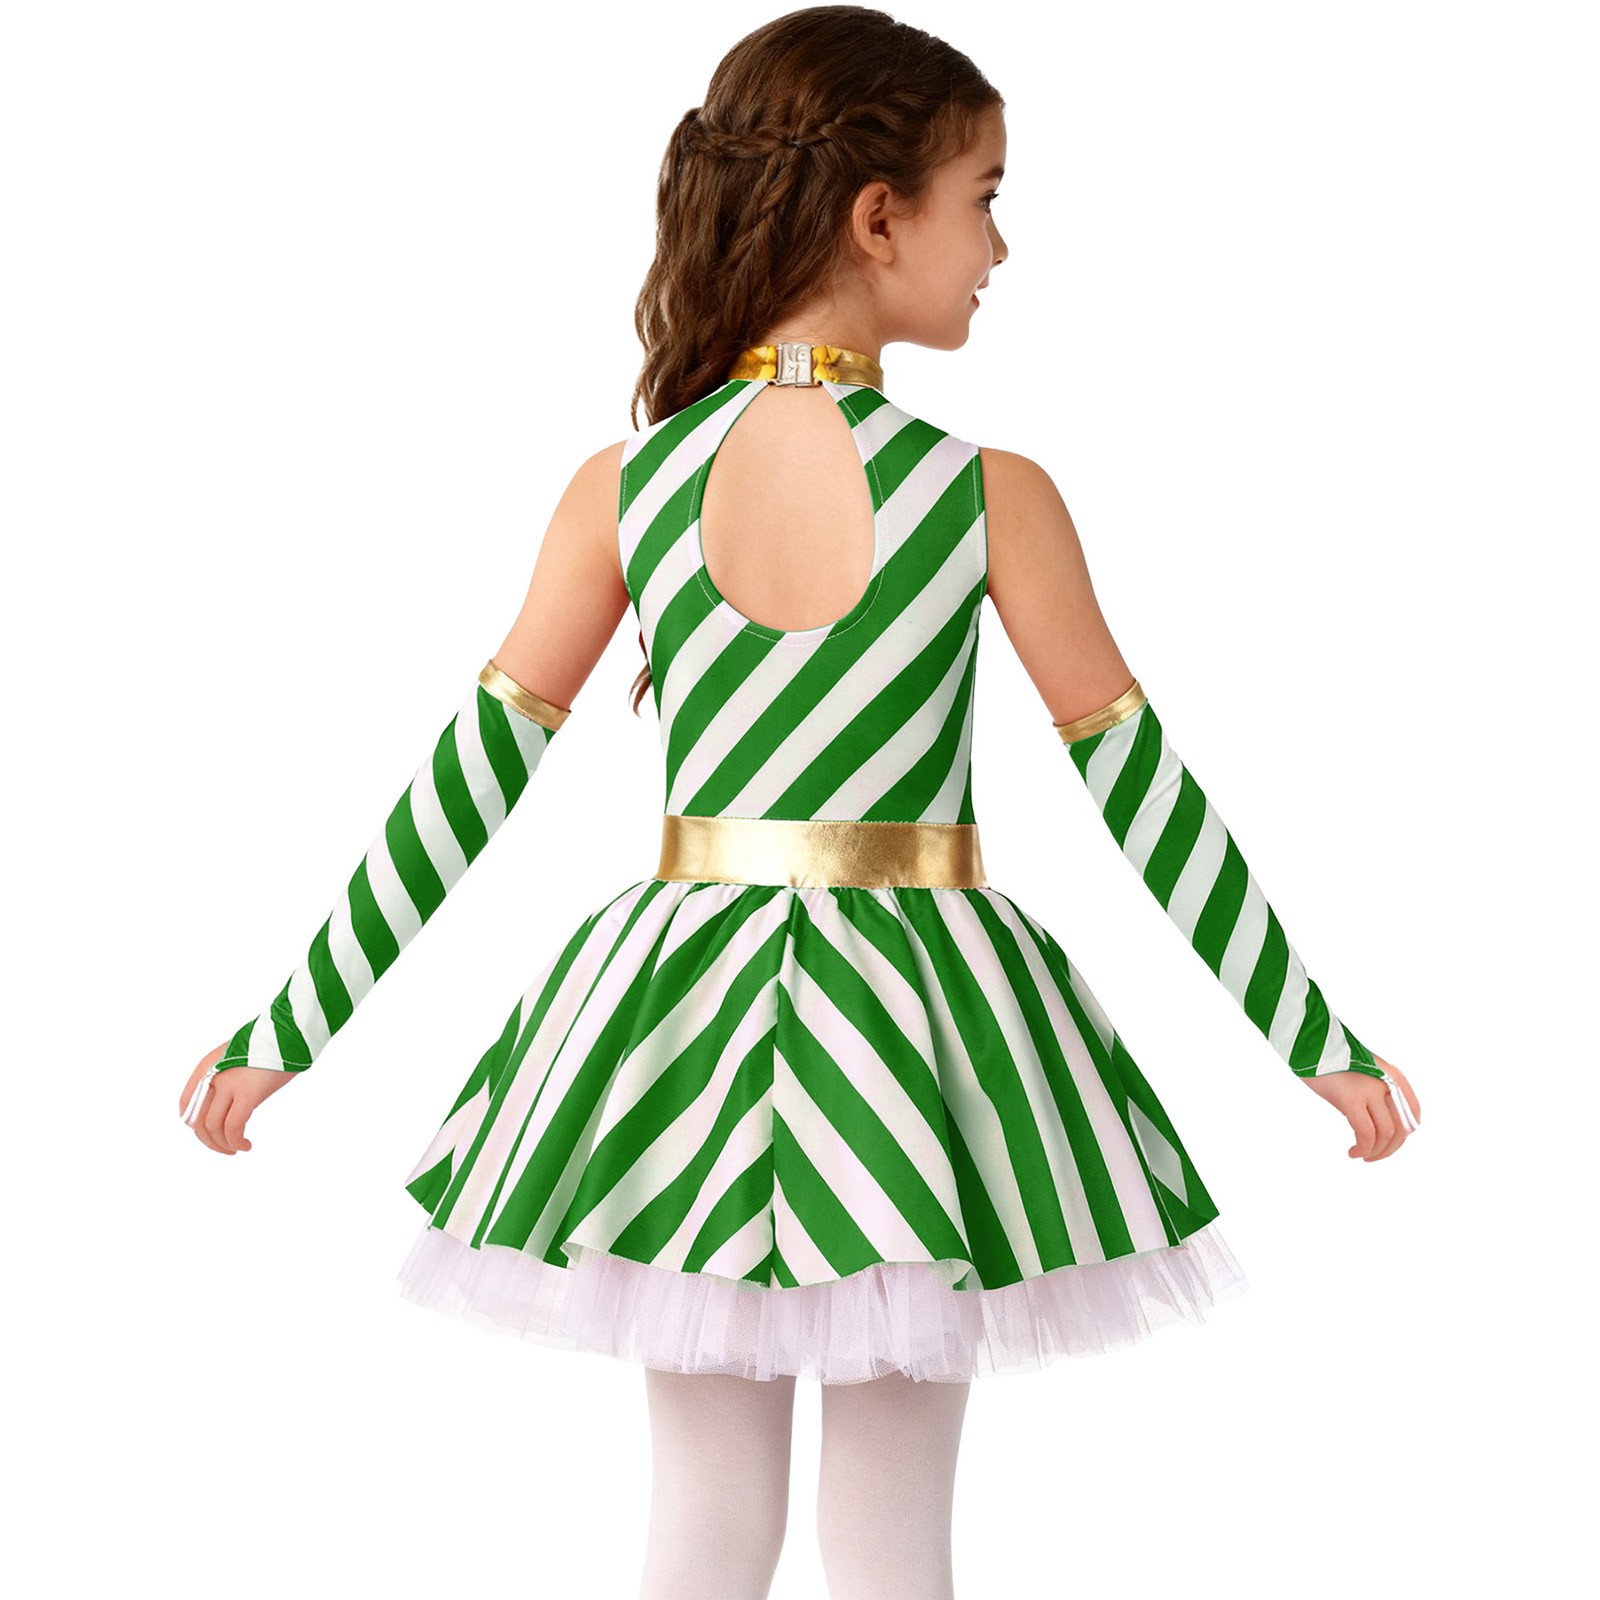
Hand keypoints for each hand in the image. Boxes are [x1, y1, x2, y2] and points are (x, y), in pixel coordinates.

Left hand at [178, 1043, 297, 1154]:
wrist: (292, 1030)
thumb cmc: (271, 1044)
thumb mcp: (237, 1058)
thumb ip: (226, 1077)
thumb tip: (227, 1103)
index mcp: (206, 1066)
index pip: (186, 1105)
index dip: (195, 1125)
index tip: (211, 1133)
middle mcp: (212, 1076)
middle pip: (197, 1120)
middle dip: (209, 1141)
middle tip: (225, 1148)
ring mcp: (229, 1084)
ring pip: (213, 1127)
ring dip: (223, 1145)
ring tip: (237, 1149)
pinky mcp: (248, 1092)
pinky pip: (234, 1126)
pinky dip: (236, 1141)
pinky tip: (246, 1145)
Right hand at [1301, 1055, 1419, 1160]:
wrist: (1307, 1042)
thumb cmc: (1329, 1057)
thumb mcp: (1362, 1071)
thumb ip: (1375, 1090)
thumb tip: (1377, 1118)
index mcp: (1393, 1075)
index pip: (1413, 1114)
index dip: (1403, 1135)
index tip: (1387, 1143)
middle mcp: (1387, 1083)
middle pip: (1401, 1128)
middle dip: (1389, 1149)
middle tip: (1372, 1156)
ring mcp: (1370, 1090)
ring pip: (1386, 1134)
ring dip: (1376, 1152)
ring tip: (1361, 1155)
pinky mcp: (1351, 1098)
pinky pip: (1366, 1133)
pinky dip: (1363, 1148)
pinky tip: (1352, 1152)